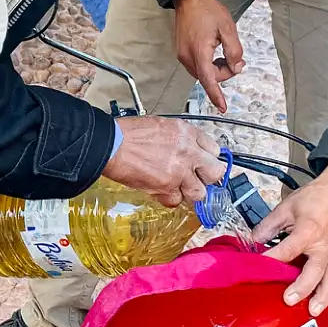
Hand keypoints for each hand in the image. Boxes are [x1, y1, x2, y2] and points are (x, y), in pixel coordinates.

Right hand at [106, 117, 224, 207]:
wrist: (112, 144)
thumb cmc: (129, 134)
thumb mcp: (162, 126)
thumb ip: (179, 139)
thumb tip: (187, 150)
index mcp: (187, 132)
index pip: (214, 149)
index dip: (208, 159)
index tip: (205, 164)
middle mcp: (188, 151)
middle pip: (216, 172)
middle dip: (208, 178)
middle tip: (198, 178)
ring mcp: (180, 171)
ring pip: (200, 192)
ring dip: (190, 192)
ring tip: (178, 187)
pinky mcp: (167, 187)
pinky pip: (176, 201)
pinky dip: (169, 199)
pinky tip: (161, 190)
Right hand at [173, 0, 244, 114]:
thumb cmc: (206, 10)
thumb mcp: (228, 28)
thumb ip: (234, 50)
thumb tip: (236, 67)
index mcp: (199, 51)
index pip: (209, 80)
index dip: (216, 95)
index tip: (222, 107)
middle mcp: (188, 56)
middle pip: (208, 77)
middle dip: (224, 73)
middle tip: (237, 60)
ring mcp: (183, 54)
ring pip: (203, 72)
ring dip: (216, 69)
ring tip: (226, 53)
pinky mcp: (182, 52)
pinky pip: (198, 65)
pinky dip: (209, 64)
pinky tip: (215, 51)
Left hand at [251, 161, 327, 320]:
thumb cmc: (318, 198)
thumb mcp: (288, 206)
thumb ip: (269, 225)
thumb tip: (253, 240)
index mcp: (309, 231)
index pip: (287, 250)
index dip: (272, 260)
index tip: (258, 268)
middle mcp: (324, 247)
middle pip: (313, 272)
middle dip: (301, 287)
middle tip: (289, 299)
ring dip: (322, 298)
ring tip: (313, 311)